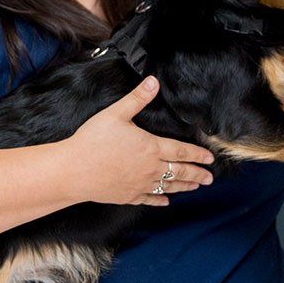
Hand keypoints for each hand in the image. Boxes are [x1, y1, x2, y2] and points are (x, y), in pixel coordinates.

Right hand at [63, 76, 214, 206]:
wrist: (72, 171)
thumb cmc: (92, 141)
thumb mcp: (116, 113)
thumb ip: (137, 98)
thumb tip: (153, 81)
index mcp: (150, 147)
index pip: (182, 151)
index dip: (198, 155)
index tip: (210, 159)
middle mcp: (149, 168)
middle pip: (179, 171)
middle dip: (197, 174)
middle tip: (210, 178)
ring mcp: (139, 184)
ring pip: (168, 186)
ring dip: (184, 186)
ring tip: (195, 187)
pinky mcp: (127, 195)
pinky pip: (149, 199)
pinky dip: (160, 199)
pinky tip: (166, 201)